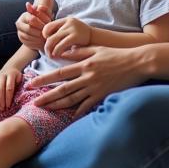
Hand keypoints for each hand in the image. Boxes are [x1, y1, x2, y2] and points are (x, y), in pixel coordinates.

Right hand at [16, 1, 51, 48]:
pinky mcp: (22, 41)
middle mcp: (19, 24)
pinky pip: (28, 43)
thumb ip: (43, 10)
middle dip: (39, 32)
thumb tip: (35, 6)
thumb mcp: (45, 14)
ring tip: (45, 38)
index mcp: (25, 15)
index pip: (32, 19)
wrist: (40, 28)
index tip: (47, 27)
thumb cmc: (44, 20)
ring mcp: (19, 32)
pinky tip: (42, 42)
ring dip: (38, 38)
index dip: (41, 24)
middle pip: (29, 29)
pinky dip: (36, 44)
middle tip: (46, 34)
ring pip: (28, 37)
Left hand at [29, 46, 148, 115]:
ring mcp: (95, 87)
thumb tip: (64, 53)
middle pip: (63, 89)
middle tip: (34, 102)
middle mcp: (87, 77)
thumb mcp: (95, 49)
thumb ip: (79, 52)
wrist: (136, 62)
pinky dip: (79, 112)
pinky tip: (70, 118)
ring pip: (73, 99)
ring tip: (46, 110)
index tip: (32, 83)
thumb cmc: (115, 54)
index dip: (44, 79)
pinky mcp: (104, 95)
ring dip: (58, 105)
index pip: (59, 73)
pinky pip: (89, 106)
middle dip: (47, 96)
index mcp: (83, 64)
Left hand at [43, 16, 90, 57]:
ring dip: (50, 50)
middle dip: (47, 46)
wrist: (99, 40)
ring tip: (52, 56)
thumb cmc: (83, 38)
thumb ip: (62, 33)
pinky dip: (57, 51)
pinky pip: (61, 45)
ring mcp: (71, 28)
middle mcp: (68, 22)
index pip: (48, 26)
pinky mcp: (75, 36)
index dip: (45, 36)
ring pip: (53, 40)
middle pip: (50, 34)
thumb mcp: (72, 31)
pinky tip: (58, 56)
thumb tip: (47, 41)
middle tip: (48, 54)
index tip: (49, 43)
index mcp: (66, 20)